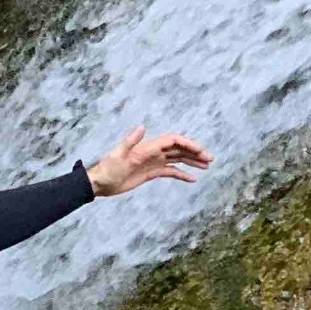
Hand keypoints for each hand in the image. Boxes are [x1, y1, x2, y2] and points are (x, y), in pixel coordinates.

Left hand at [87, 125, 211, 196]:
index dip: (187, 143)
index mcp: (148, 146)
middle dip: (195, 152)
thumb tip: (141, 126)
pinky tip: (193, 179)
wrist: (100, 183)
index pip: (173, 140)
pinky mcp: (151, 173)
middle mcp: (153, 152)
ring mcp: (153, 162)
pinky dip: (182, 174)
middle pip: (179, 149)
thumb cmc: (107, 169)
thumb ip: (130, 141)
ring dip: (192, 161)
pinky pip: (170, 171)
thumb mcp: (118, 155)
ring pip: (177, 159)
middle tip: (210, 159)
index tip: (200, 151)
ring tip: (207, 166)